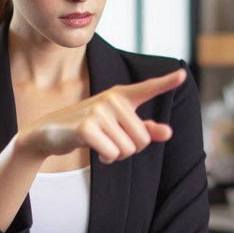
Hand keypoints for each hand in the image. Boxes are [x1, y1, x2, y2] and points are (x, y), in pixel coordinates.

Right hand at [15, 68, 186, 163]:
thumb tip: (168, 132)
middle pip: (143, 139)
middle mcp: (112, 99)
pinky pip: (113, 153)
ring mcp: (99, 111)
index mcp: (121, 96)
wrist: (49, 132)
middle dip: (130, 149)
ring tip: (102, 144)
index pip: (148, 88)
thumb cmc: (90, 128)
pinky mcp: (87, 126)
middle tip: (111, 141)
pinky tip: (96, 150)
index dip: (167, 82)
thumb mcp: (118, 127)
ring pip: (129, 149)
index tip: (183, 74)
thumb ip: (145, 129)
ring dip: (117, 155)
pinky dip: (107, 158)